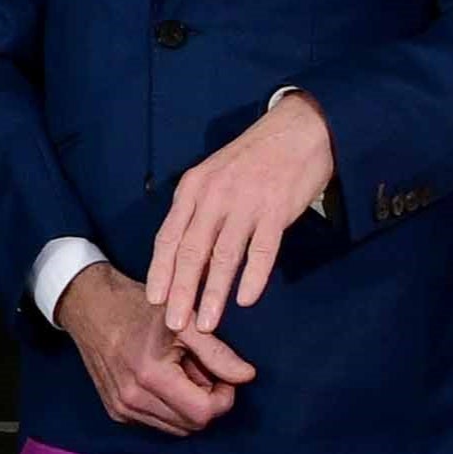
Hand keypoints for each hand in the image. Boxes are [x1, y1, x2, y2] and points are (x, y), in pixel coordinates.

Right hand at [57, 262, 251, 436]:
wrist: (91, 308)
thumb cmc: (139, 308)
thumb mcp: (184, 321)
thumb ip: (218, 352)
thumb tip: (247, 376)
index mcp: (151, 376)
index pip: (203, 412)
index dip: (223, 398)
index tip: (224, 376)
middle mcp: (132, 399)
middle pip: (192, 424)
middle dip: (206, 401)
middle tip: (201, 370)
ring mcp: (122, 409)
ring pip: (176, 428)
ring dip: (187, 406)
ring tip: (182, 372)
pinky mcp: (116, 412)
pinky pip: (157, 423)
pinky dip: (169, 407)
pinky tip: (163, 380)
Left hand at [141, 90, 334, 351]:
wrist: (298, 130)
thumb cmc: (253, 160)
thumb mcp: (213, 177)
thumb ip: (197, 213)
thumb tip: (183, 259)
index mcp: (193, 188)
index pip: (168, 236)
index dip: (160, 271)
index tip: (154, 300)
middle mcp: (214, 195)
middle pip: (191, 251)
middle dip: (181, 291)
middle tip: (174, 324)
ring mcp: (246, 201)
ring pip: (224, 255)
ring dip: (213, 293)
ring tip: (206, 323)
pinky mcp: (277, 208)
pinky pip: (263, 249)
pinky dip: (253, 277)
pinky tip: (246, 300)